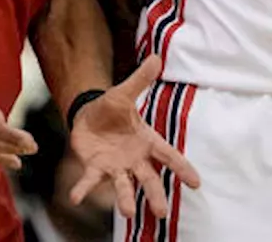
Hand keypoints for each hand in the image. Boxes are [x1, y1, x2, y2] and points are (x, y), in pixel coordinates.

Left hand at [67, 54, 201, 218]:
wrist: (88, 115)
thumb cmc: (112, 107)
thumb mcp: (124, 92)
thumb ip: (140, 79)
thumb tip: (157, 57)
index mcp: (146, 141)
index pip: (168, 156)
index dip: (182, 168)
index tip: (197, 183)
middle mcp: (134, 158)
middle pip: (149, 179)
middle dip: (155, 195)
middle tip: (162, 212)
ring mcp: (115, 166)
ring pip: (124, 185)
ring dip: (125, 199)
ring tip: (127, 213)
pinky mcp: (95, 168)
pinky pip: (90, 181)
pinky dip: (83, 190)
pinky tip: (74, 198)